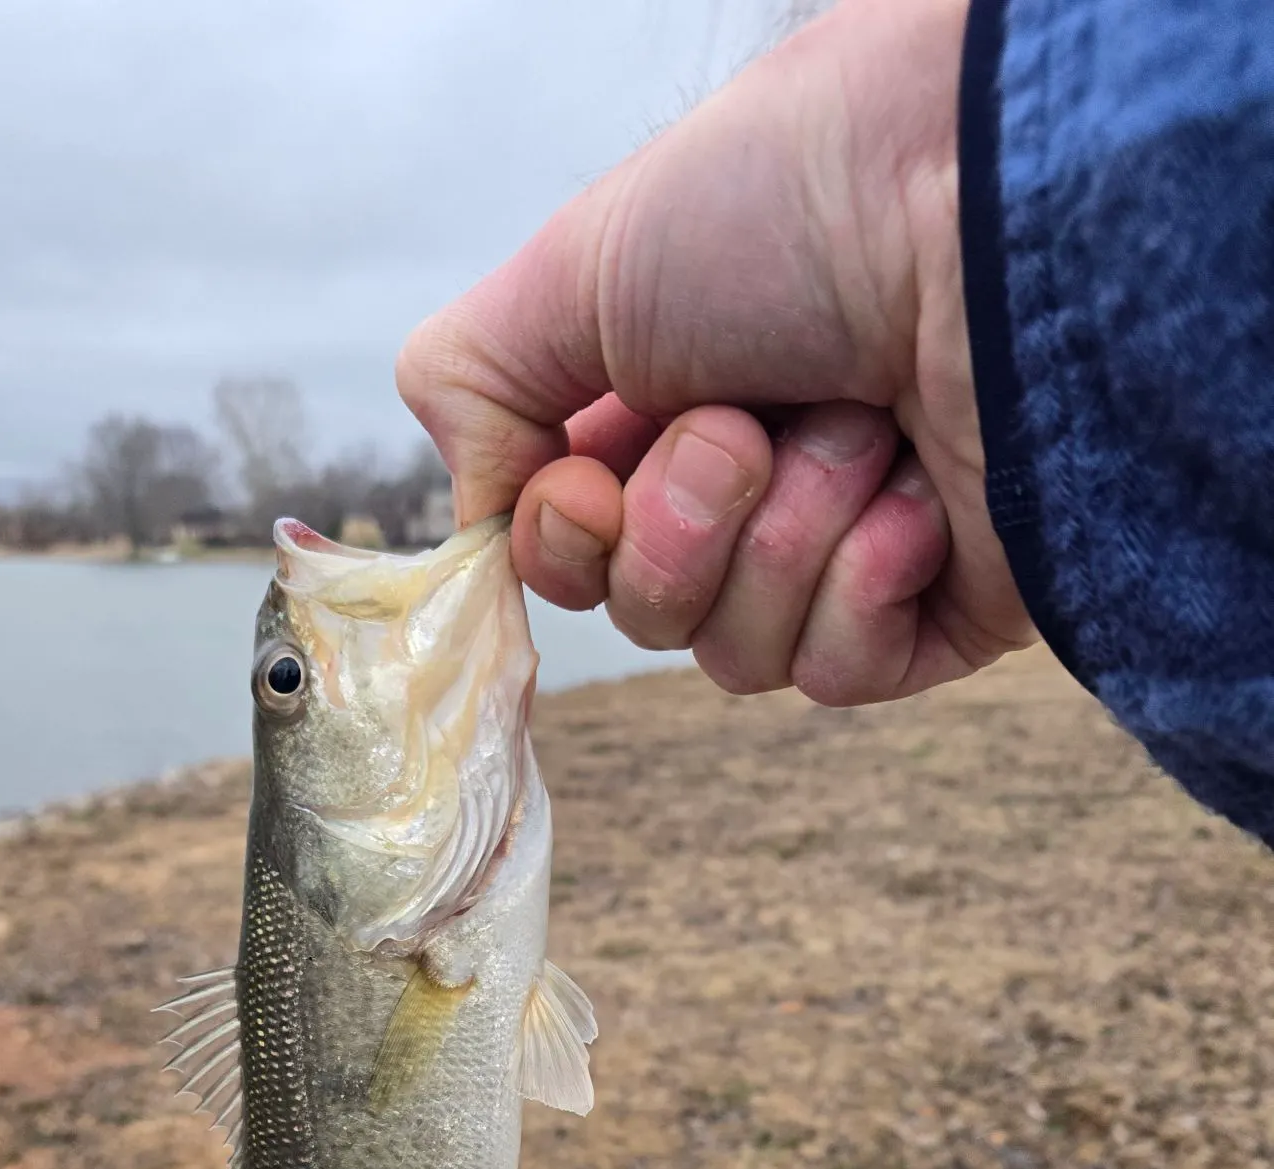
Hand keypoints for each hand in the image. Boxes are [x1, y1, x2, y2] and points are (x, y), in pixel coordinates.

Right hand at [396, 0, 1035, 704]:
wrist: (989, 199)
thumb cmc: (785, 201)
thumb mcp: (569, 269)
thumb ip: (471, 392)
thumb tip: (482, 527)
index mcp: (657, 415)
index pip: (569, 559)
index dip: (566, 541)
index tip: (592, 479)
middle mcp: (746, 490)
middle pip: (647, 616)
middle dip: (681, 530)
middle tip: (746, 426)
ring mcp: (844, 552)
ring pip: (735, 656)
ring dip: (780, 540)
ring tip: (856, 428)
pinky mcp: (939, 608)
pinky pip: (834, 677)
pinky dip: (859, 588)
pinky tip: (913, 498)